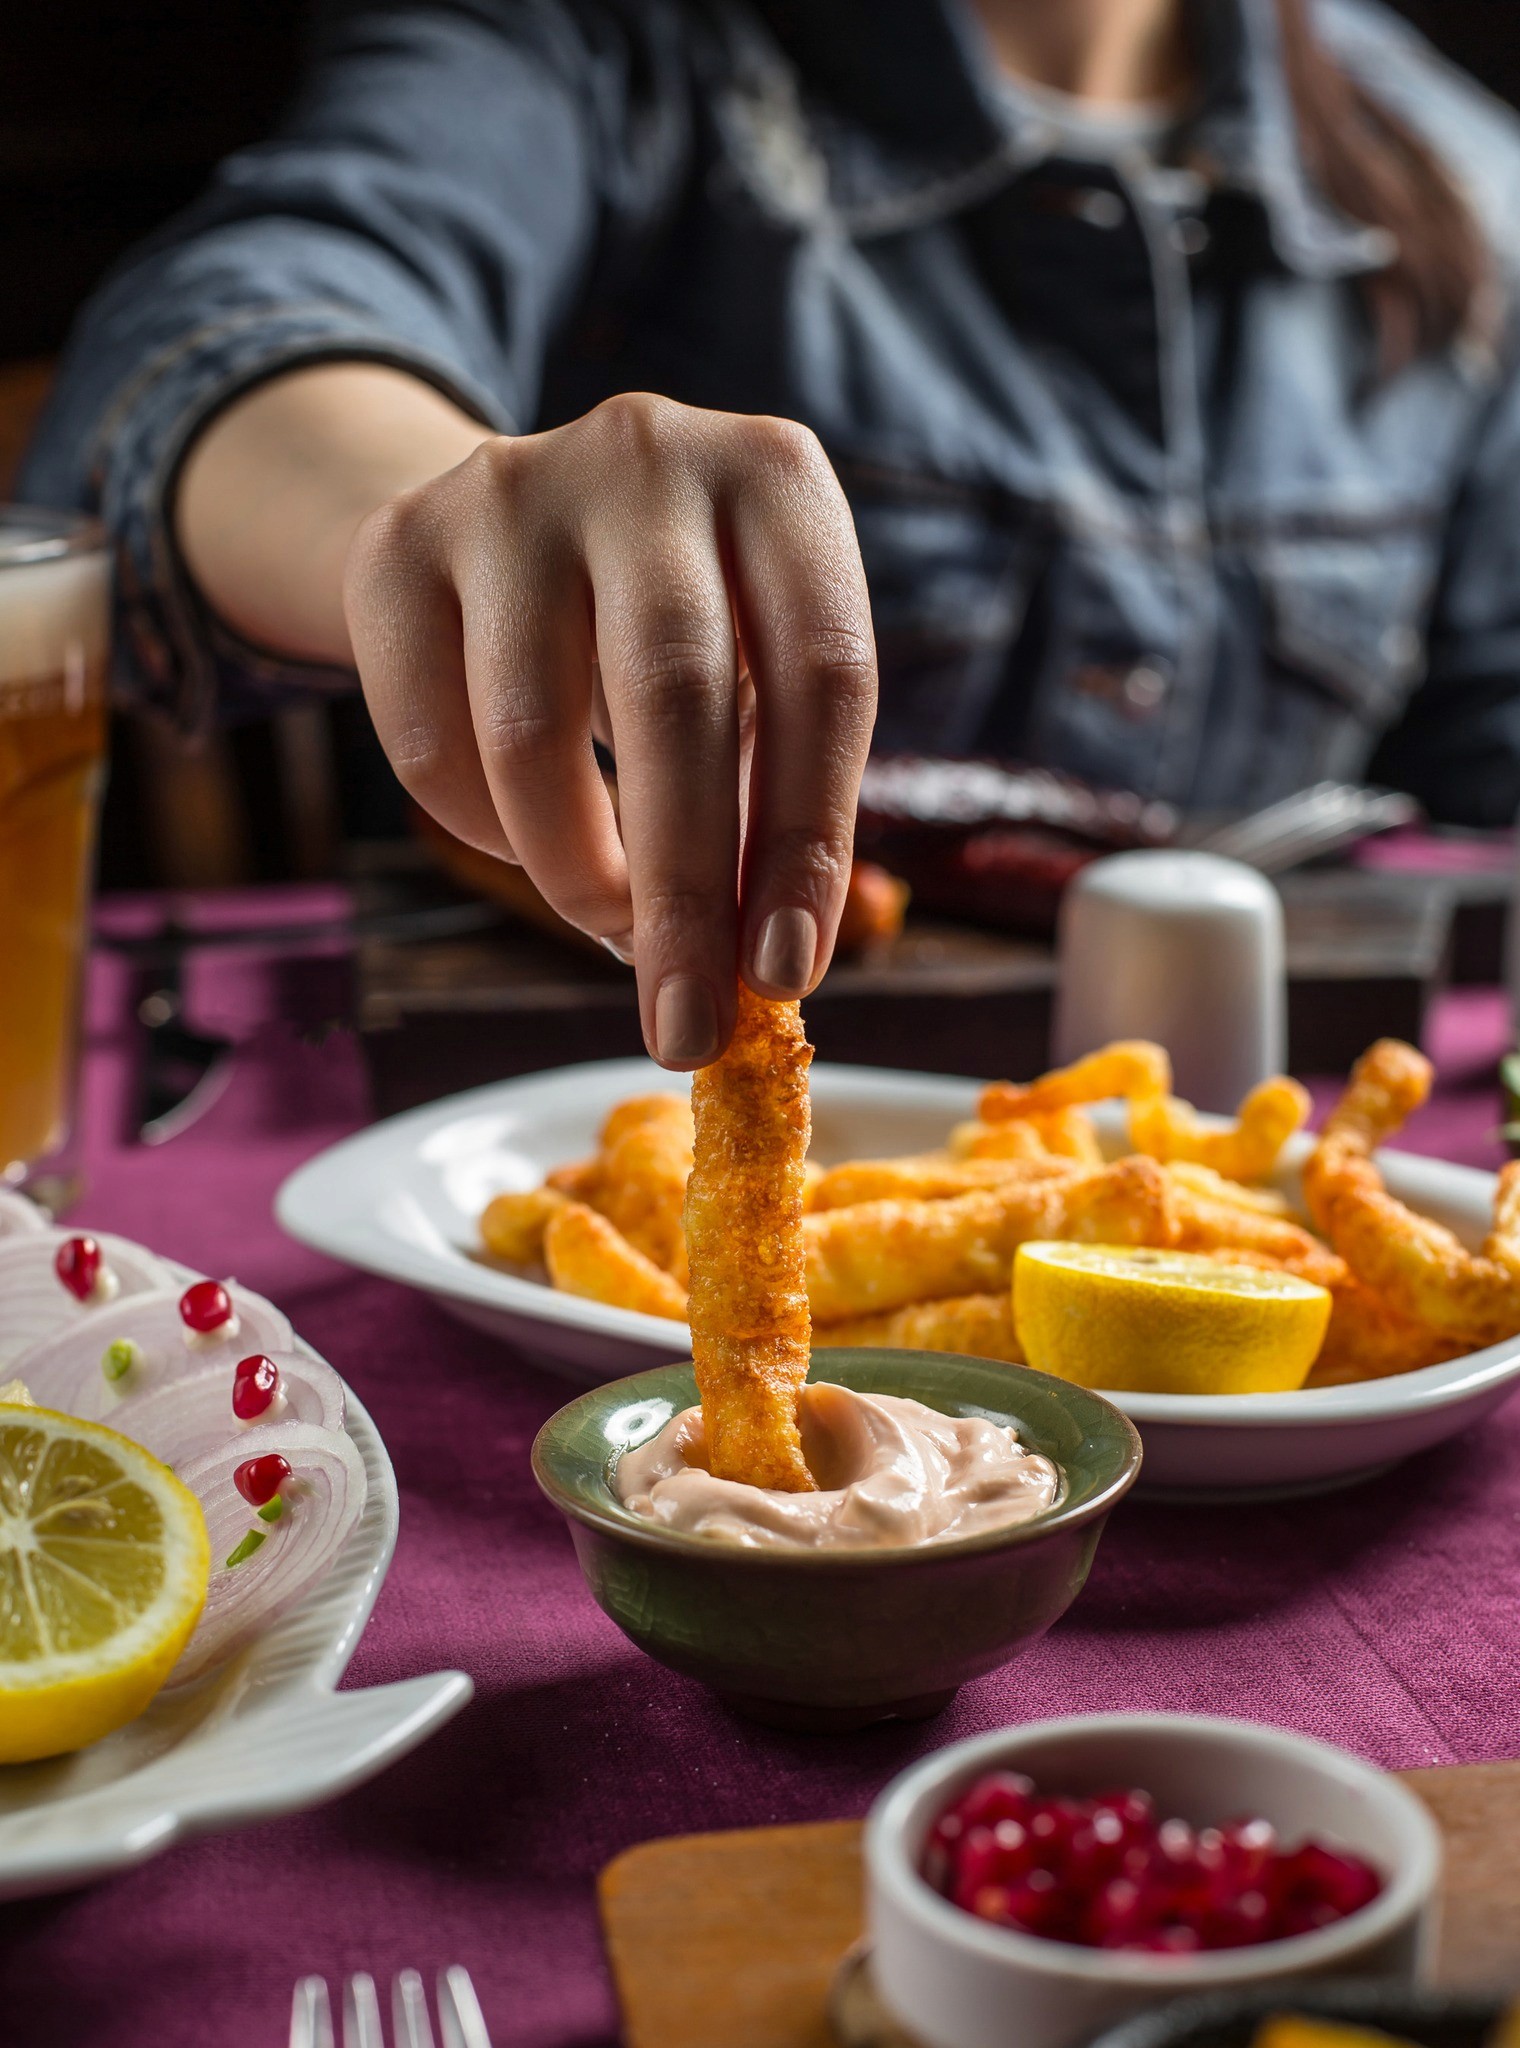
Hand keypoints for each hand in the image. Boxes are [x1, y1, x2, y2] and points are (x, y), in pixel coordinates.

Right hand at [344, 392, 876, 1065]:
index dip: (806, 839)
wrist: (511, 523)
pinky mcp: (396, 544)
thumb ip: (773, 798)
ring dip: (575, 871)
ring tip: (610, 924)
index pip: (821, 674)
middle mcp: (648, 454)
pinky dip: (483, 830)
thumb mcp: (758, 677)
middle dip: (683, 892)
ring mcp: (510, 486)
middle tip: (684, 1024)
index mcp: (779, 479)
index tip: (784, 974)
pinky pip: (429, 738)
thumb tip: (759, 975)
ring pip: (531, 732)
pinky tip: (524, 835)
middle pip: (673, 698)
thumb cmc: (679, 631)